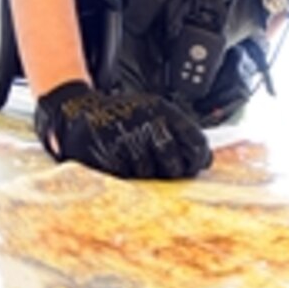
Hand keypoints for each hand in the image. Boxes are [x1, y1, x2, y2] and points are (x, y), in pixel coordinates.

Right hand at [34, 81, 212, 178]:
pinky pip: (126, 176)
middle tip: (170, 173)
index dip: (199, 159)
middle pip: (173, 160)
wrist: (81, 112)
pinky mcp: (107, 153)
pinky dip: (128, 177)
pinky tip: (124, 167)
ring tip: (141, 165)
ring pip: (149, 171)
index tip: (197, 167)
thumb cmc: (123, 115)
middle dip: (174, 171)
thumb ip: (181, 132)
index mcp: (162, 110)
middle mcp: (146, 122)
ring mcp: (125, 138)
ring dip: (149, 176)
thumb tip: (207, 160)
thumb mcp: (154, 112)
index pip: (194, 140)